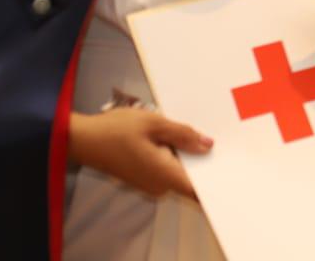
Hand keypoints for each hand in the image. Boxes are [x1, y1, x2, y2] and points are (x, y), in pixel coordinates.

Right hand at [67, 108, 209, 197]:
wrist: (81, 139)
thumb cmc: (116, 130)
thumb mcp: (154, 123)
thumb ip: (183, 135)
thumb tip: (208, 145)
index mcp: (164, 175)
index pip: (198, 190)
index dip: (217, 182)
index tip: (233, 169)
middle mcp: (159, 185)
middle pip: (191, 178)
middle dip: (206, 161)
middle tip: (223, 140)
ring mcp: (150, 183)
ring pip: (179, 171)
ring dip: (189, 155)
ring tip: (204, 133)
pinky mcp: (143, 176)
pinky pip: (167, 168)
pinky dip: (176, 155)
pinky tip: (182, 137)